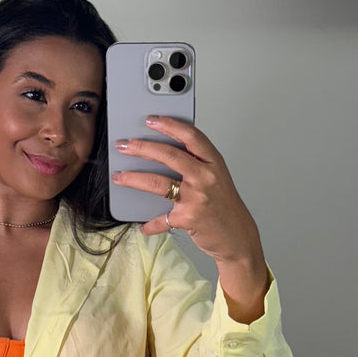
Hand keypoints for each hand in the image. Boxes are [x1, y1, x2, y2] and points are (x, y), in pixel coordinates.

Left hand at [111, 116, 264, 267]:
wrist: (238, 236)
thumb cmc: (225, 206)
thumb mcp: (216, 178)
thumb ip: (196, 164)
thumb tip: (163, 153)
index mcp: (214, 162)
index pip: (191, 136)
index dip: (169, 125)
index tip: (151, 120)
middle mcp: (206, 177)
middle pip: (169, 155)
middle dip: (142, 148)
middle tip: (124, 145)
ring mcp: (197, 197)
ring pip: (158, 183)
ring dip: (134, 179)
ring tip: (120, 176)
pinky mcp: (188, 218)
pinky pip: (162, 219)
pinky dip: (150, 223)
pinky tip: (143, 224)